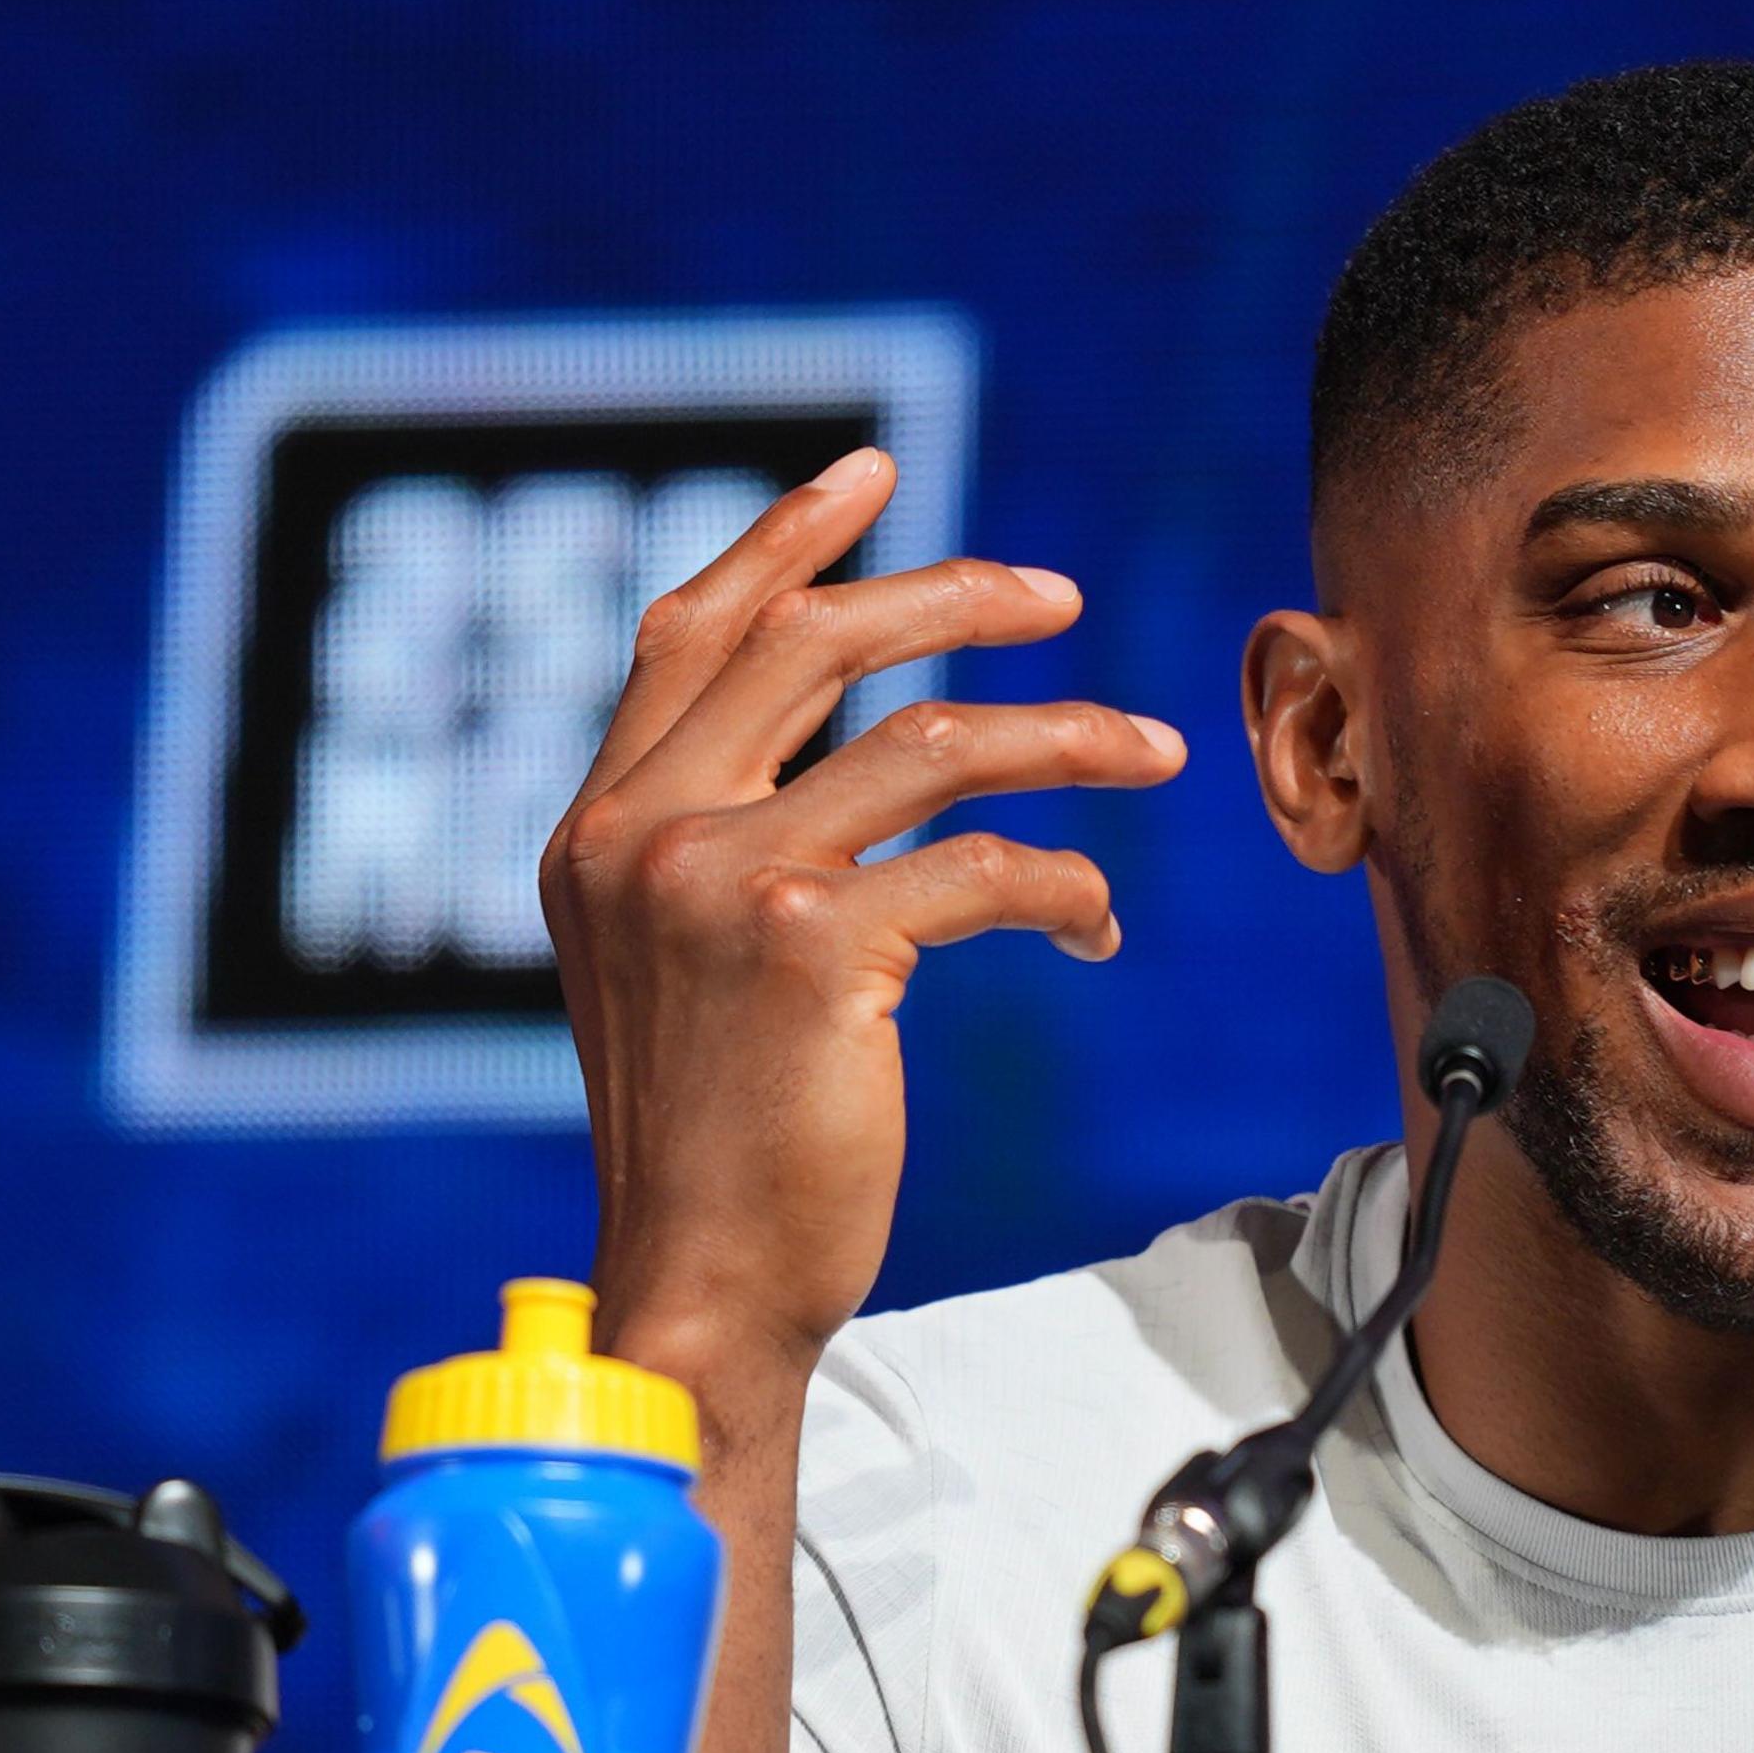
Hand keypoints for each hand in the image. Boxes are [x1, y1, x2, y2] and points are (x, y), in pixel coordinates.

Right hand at [541, 449, 1184, 1386]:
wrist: (702, 1280)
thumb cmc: (718, 1141)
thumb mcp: (681, 968)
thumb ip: (722, 850)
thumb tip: (840, 759)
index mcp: (601, 825)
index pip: (694, 631)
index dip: (788, 539)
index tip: (878, 472)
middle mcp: (643, 832)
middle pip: (812, 643)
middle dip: (952, 597)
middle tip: (1060, 598)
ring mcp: (720, 882)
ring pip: (929, 742)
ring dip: (1064, 737)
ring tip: (1152, 749)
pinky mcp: (811, 947)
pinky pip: (985, 868)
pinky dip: (1065, 881)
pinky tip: (1097, 919)